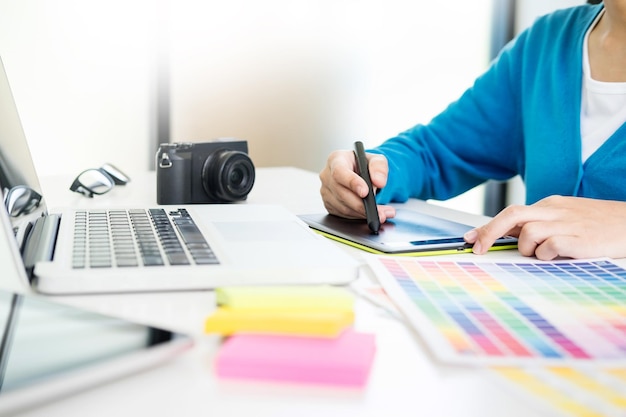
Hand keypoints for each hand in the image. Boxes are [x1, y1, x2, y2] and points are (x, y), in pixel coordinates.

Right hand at [319, 149, 394, 221]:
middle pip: (341, 193)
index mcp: (336, 160)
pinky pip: (343, 214)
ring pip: (343, 207)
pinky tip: (370, 213)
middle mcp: (327, 176)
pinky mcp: (329, 204)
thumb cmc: (364, 164)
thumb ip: (379, 166)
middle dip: (362, 204)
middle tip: (380, 211)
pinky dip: (358, 216)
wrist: (360, 173)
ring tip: (382, 214)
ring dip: (363, 213)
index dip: (352, 183)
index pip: (339, 172)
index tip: (365, 192)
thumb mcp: (376, 159)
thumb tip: (379, 181)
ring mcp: (326, 191)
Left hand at [464, 195, 625, 259]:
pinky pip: (549, 246)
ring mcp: (566, 224)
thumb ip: (542, 225)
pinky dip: (545, 254)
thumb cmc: (600, 225)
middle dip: (489, 232)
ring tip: (538, 255)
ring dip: (524, 248)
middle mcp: (555, 211)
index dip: (487, 226)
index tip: (470, 238)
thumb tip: (511, 238)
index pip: (511, 213)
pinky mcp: (578, 239)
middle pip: (512, 215)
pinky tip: (555, 256)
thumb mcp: (568, 218)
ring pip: (528, 232)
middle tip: (477, 249)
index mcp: (550, 205)